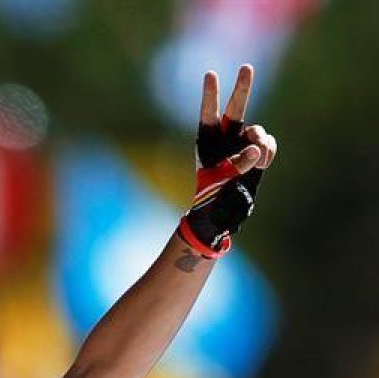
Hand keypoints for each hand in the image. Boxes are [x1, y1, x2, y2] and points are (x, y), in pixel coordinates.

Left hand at [178, 64, 278, 258]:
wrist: (223, 214)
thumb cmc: (212, 197)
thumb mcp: (221, 181)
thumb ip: (238, 163)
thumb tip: (257, 148)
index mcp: (207, 142)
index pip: (208, 114)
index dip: (210, 94)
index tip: (211, 74)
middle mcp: (225, 139)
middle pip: (235, 109)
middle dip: (242, 88)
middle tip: (246, 66)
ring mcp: (242, 145)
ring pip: (257, 130)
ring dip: (260, 140)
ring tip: (256, 159)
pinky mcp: (257, 154)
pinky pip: (268, 144)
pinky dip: (269, 152)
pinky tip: (263, 164)